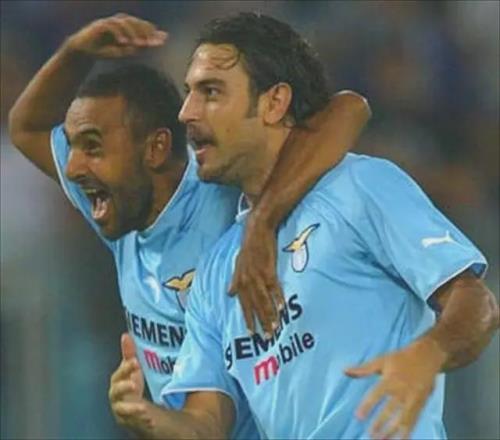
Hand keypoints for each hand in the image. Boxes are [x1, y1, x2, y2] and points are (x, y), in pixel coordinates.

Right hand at [64, 13, 166, 58]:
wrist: (84, 51)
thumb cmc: (105, 51)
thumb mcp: (124, 51)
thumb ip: (137, 46)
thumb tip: (152, 44)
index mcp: (126, 26)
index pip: (142, 25)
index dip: (153, 32)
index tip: (163, 39)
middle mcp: (118, 21)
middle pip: (134, 22)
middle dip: (145, 32)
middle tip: (153, 42)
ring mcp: (109, 22)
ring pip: (123, 22)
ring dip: (133, 33)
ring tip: (140, 44)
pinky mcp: (99, 25)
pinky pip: (111, 27)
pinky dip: (118, 34)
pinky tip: (124, 43)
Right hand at [109, 333, 150, 429]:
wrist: (131, 408)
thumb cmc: (129, 384)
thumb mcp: (131, 368)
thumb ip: (129, 353)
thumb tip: (125, 335)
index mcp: (117, 382)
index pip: (119, 374)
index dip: (126, 368)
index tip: (136, 362)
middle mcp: (116, 396)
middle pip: (116, 392)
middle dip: (124, 388)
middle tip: (134, 384)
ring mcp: (121, 410)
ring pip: (123, 410)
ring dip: (133, 409)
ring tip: (143, 409)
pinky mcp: (129, 422)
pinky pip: (134, 423)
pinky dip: (142, 421)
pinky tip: (150, 419)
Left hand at [228, 216, 284, 335]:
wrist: (257, 230)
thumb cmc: (249, 247)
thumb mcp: (238, 264)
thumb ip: (234, 280)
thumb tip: (229, 294)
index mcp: (240, 281)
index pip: (243, 304)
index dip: (247, 318)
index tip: (251, 333)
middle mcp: (247, 280)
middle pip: (254, 305)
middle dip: (260, 321)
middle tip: (266, 336)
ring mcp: (258, 275)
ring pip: (264, 299)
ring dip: (270, 314)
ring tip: (275, 327)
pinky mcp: (268, 269)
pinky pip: (274, 287)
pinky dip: (278, 298)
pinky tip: (282, 307)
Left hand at [345, 338, 445, 439]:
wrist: (427, 356)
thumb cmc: (401, 358)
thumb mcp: (381, 360)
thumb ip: (363, 369)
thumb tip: (344, 371)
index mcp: (390, 380)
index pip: (376, 395)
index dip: (367, 406)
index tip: (359, 417)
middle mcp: (402, 391)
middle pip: (390, 410)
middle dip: (380, 424)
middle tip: (370, 434)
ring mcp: (413, 400)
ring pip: (403, 419)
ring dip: (393, 431)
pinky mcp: (420, 405)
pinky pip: (413, 421)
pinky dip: (407, 432)